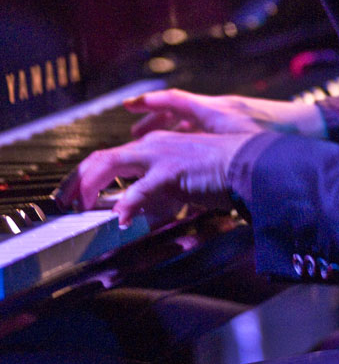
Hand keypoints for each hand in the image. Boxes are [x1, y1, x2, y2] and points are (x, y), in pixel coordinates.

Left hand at [56, 129, 254, 227]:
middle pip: (102, 157)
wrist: (248, 162)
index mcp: (155, 146)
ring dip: (91, 185)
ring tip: (81, 205)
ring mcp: (160, 155)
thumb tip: (134, 213)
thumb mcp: (180, 182)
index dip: (88, 176)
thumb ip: (156, 194)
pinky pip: (140, 188)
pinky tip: (122, 218)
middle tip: (65, 201)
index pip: (110, 157)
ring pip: (111, 163)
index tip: (76, 194)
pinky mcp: (171, 170)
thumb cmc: (220, 172)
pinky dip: (128, 204)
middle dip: (77, 180)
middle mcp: (152, 145)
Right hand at [126, 89, 325, 138]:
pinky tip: (189, 153)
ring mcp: (228, 117)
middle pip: (179, 110)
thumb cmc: (278, 134)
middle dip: (154, 119)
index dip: (150, 103)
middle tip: (135, 131)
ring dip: (172, 129)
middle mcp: (219, 110)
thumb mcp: (241, 146)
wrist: (309, 128)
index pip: (176, 100)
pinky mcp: (238, 126)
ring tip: (156, 142)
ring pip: (192, 120)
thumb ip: (216, 156)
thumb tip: (189, 171)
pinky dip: (192, 136)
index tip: (129, 105)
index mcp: (215, 111)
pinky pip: (206, 127)